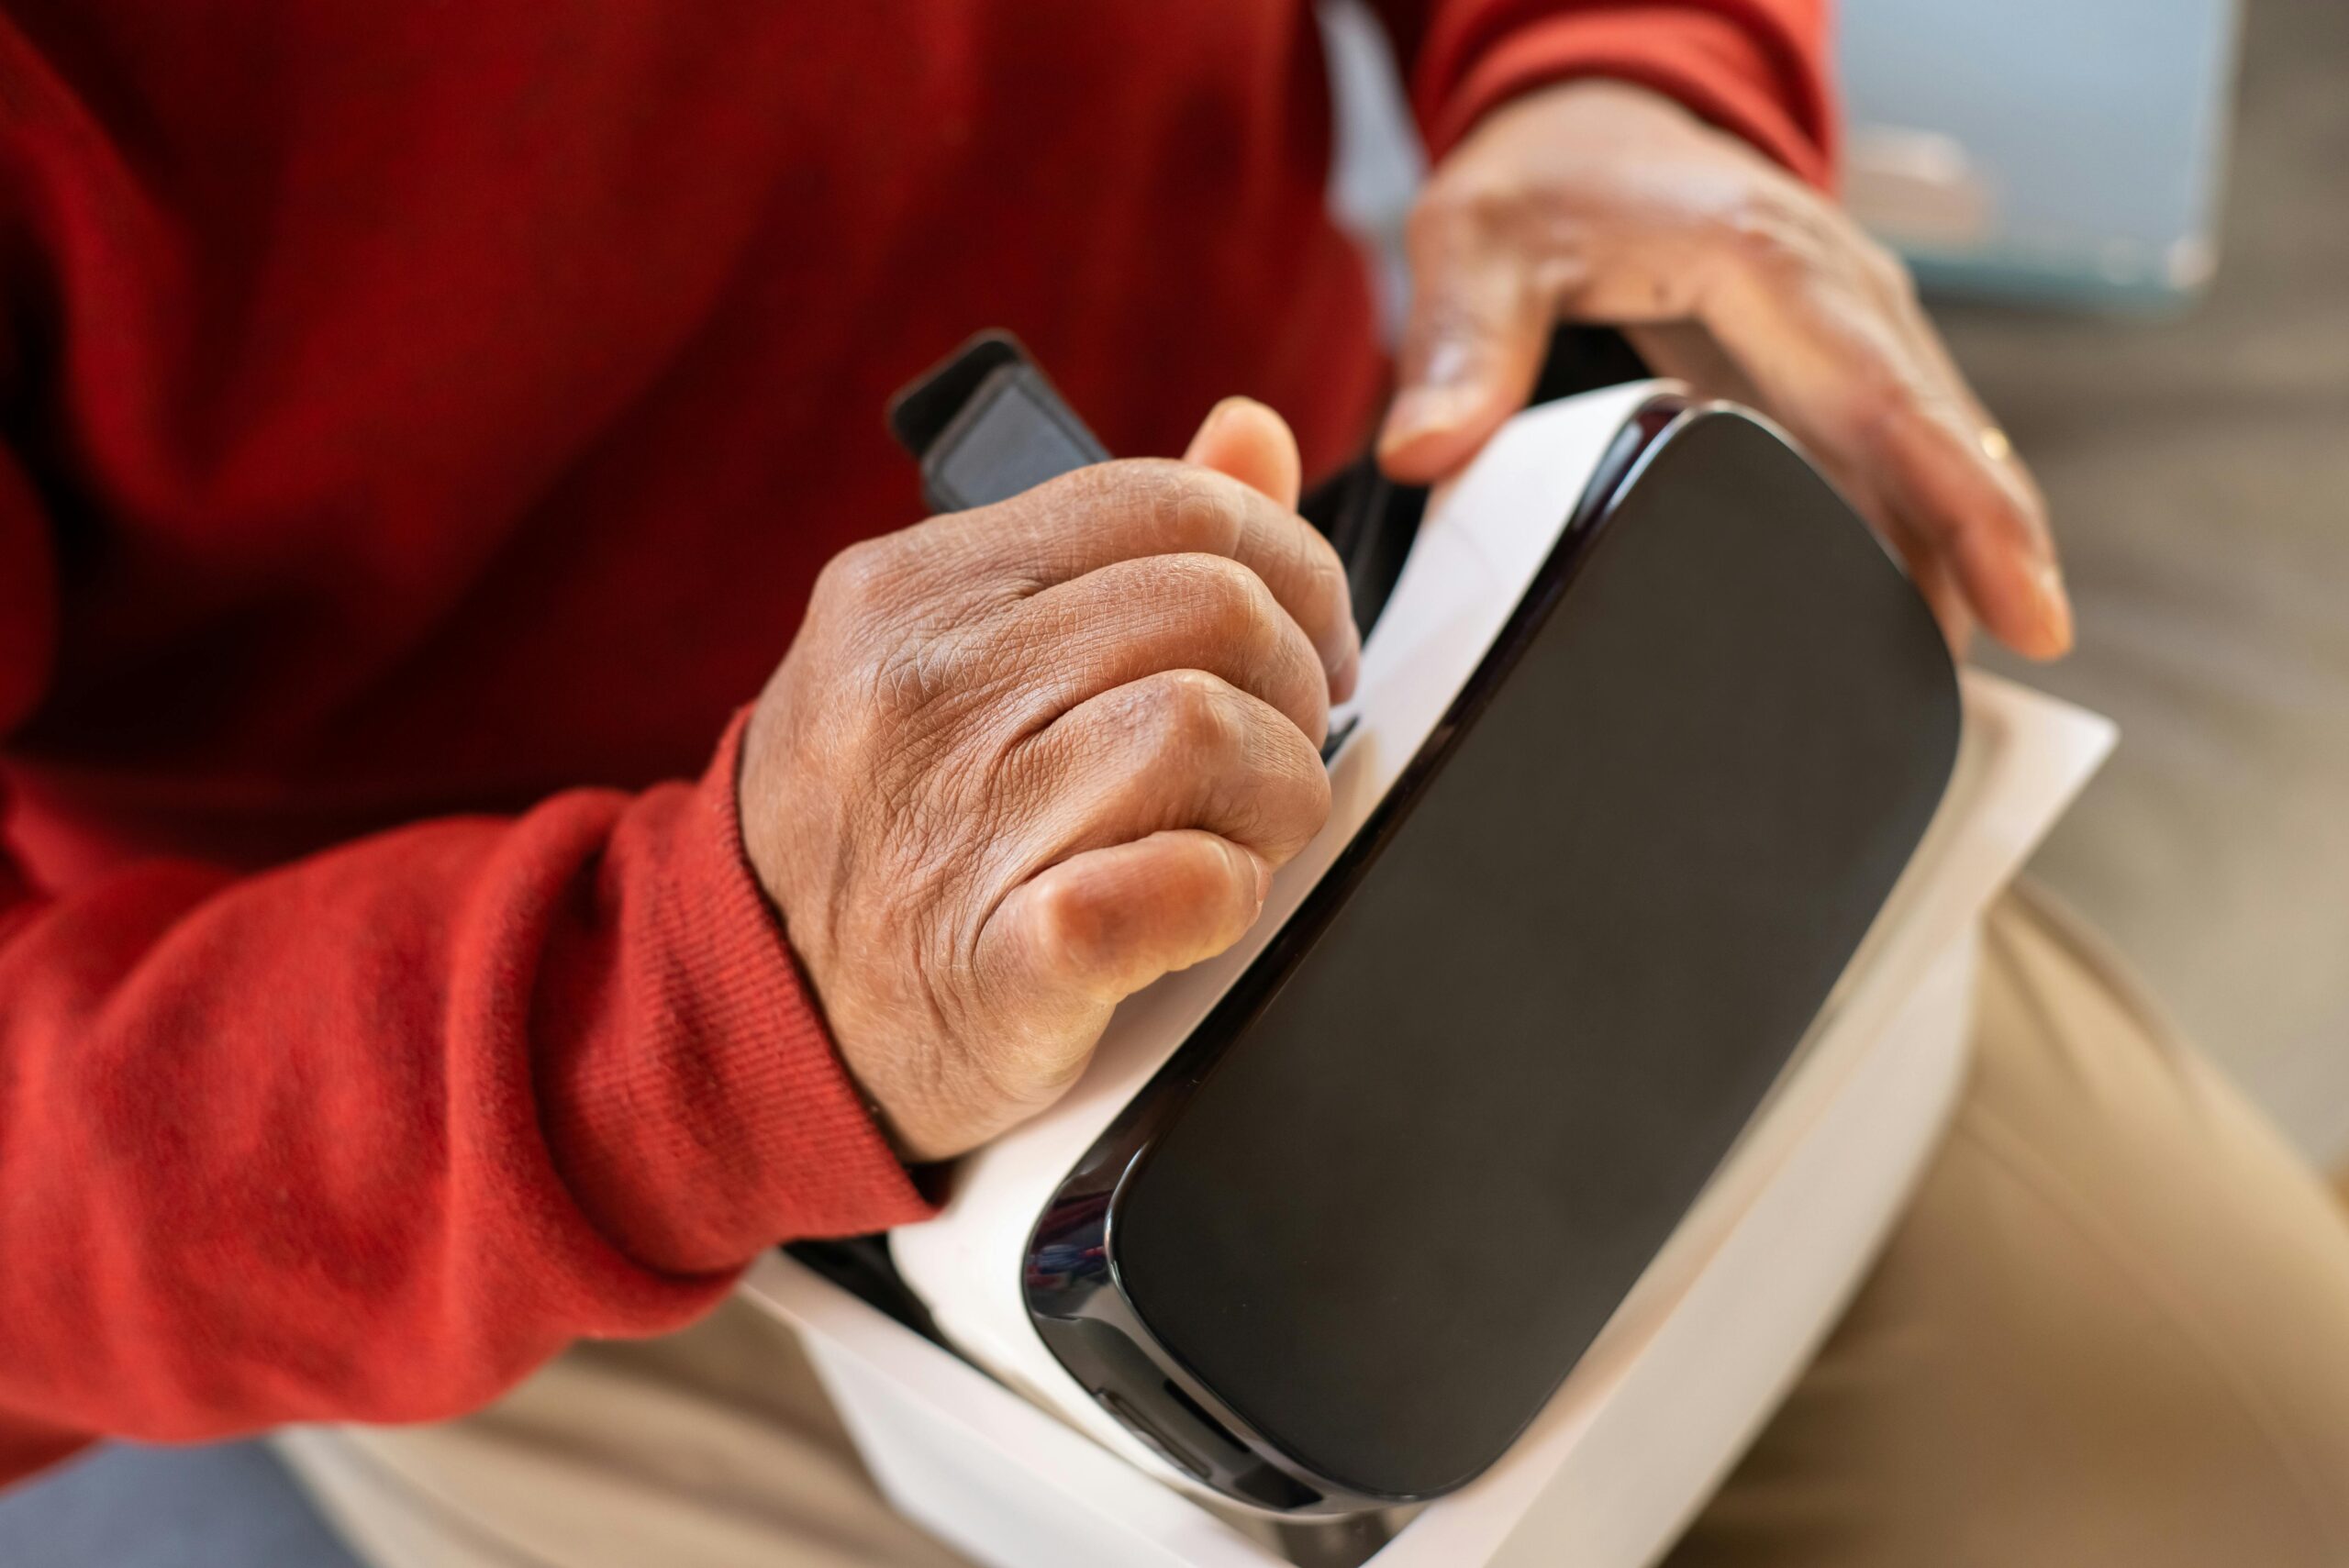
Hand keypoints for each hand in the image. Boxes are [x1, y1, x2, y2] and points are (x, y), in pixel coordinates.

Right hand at [741, 400, 1354, 1160]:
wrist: (748, 1014)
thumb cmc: (876, 826)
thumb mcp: (951, 653)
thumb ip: (1109, 548)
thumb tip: (1253, 435)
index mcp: (912, 588)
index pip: (1167, 505)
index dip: (1288, 562)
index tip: (1312, 634)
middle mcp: (922, 688)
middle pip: (1215, 611)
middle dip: (1297, 682)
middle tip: (1281, 747)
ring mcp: (954, 823)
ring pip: (1212, 730)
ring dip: (1278, 791)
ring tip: (1241, 831)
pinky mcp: (1002, 962)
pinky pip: (1184, 886)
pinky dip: (1227, 894)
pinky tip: (1197, 904)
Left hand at [1379, 79, 2071, 658]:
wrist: (1593, 114)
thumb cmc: (1547, 176)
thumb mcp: (1479, 240)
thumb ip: (1457, 347)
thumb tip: (1423, 453)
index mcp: (1766, 263)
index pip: (1892, 403)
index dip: (1967, 511)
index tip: (2028, 611)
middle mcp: (1839, 293)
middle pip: (1942, 445)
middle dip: (1985, 564)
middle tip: (1969, 704)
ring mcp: (1849, 327)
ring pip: (1934, 457)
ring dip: (1954, 564)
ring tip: (1928, 697)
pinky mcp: (1833, 362)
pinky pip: (1897, 455)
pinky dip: (1913, 534)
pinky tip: (1900, 625)